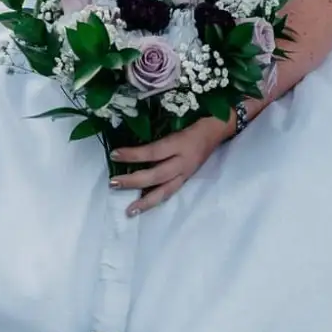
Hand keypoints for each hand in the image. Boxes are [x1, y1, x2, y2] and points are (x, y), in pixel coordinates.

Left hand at [108, 113, 237, 216]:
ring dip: (145, 202)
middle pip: (156, 175)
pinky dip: (156, 201)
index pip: (153, 151)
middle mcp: (183, 161)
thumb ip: (157, 131)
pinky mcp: (186, 179)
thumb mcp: (177, 121)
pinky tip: (142, 207)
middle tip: (113, 183)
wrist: (218, 129)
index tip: (114, 154)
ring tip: (129, 210)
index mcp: (180, 143)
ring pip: (164, 191)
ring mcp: (186, 173)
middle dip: (134, 181)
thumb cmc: (194, 120)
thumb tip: (131, 137)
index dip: (133, 154)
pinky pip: (170, 193)